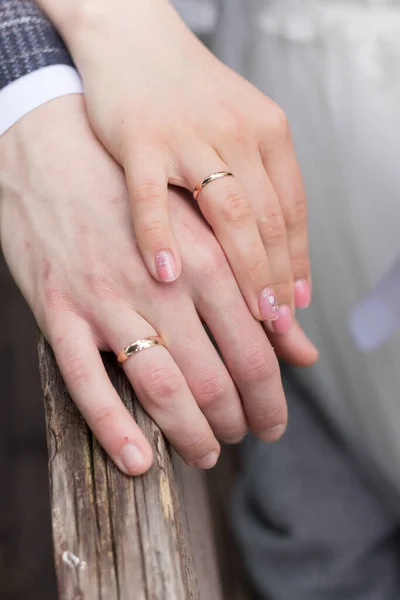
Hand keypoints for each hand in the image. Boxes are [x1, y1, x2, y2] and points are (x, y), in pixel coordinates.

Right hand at [0, 96, 316, 474]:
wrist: (52, 150)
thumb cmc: (134, 196)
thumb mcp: (200, 232)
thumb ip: (254, 294)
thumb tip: (303, 350)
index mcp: (206, 260)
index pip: (256, 347)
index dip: (271, 396)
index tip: (274, 420)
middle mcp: (163, 283)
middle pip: (215, 375)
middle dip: (237, 419)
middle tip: (243, 436)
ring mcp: (107, 299)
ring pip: (161, 386)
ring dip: (190, 432)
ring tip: (206, 452)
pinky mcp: (59, 311)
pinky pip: (86, 383)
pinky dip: (114, 429)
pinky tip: (138, 460)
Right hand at [38, 0, 311, 333]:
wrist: (134, 38)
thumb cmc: (188, 94)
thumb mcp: (239, 126)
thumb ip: (260, 181)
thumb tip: (280, 248)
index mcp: (266, 131)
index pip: (292, 210)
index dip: (298, 262)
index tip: (299, 302)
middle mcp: (235, 133)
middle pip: (267, 218)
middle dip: (277, 276)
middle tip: (280, 322)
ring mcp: (187, 136)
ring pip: (226, 212)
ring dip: (243, 268)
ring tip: (250, 312)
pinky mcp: (140, 139)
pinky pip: (152, 197)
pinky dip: (161, 238)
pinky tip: (168, 275)